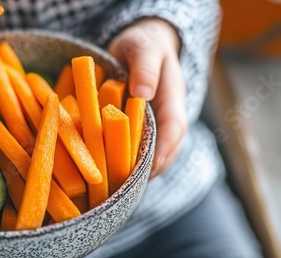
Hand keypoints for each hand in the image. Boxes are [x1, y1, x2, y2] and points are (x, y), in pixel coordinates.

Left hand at [107, 18, 187, 177]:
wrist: (140, 44)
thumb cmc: (142, 43)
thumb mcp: (143, 48)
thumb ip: (144, 67)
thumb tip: (143, 93)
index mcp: (172, 100)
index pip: (175, 129)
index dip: (164, 151)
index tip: (150, 169)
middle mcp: (166, 117)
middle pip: (165, 150)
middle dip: (149, 170)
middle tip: (126, 188)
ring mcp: (153, 125)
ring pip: (150, 153)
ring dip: (136, 170)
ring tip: (116, 188)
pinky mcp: (138, 128)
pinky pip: (133, 147)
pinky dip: (122, 159)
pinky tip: (106, 171)